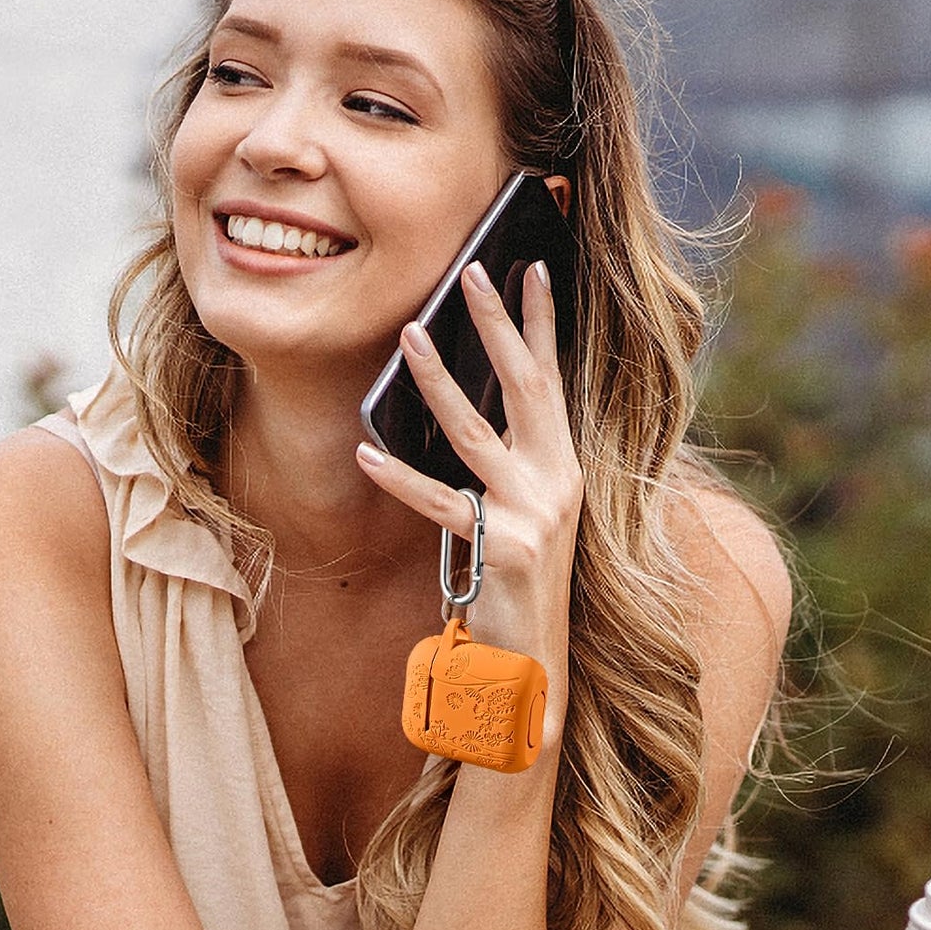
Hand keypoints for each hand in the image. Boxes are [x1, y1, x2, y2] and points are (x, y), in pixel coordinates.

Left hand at [357, 260, 582, 738]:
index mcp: (563, 467)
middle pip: (525, 388)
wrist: (535, 660)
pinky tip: (367, 452)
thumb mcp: (524, 510)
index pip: (553, 381)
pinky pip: (440, 504)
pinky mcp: (502, 548)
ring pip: (475, 434)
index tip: (533, 269)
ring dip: (439, 380)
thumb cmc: (519, 580)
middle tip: (471, 272)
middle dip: (498, 325)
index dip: (543, 324)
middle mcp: (556, 482)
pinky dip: (400, 478)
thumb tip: (460, 402)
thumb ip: (506, 459)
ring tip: (408, 335)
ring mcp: (532, 514)